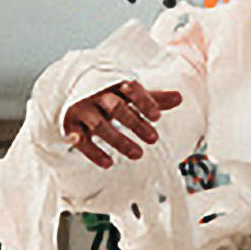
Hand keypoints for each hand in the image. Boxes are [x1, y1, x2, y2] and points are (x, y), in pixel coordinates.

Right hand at [63, 80, 184, 167]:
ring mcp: (82, 111)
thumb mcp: (130, 98)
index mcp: (114, 87)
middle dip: (135, 122)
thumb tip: (180, 97)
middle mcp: (97, 96)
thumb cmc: (109, 99)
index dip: (144, 101)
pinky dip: (92, 152)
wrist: (71, 99)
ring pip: (99, 125)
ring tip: (138, 154)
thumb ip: (153, 99)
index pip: (130, 90)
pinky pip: (81, 140)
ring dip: (118, 140)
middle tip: (154, 139)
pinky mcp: (70, 126)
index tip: (157, 117)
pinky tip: (108, 162)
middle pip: (116, 107)